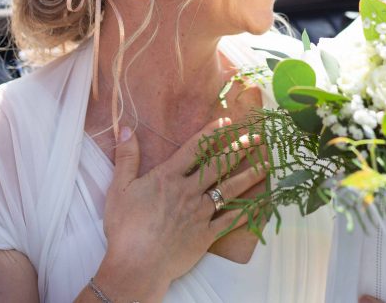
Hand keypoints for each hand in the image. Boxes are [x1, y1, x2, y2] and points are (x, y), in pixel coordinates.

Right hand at [94, 119, 265, 301]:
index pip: (194, 148)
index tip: (227, 122)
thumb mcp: (118, 188)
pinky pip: (231, 220)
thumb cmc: (124, 227)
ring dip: (249, 175)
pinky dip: (248, 210)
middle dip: (239, 149)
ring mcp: (200, 213)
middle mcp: (188, 191)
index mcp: (168, 178)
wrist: (135, 265)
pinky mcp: (206, 235)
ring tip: (266, 163)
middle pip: (218, 165)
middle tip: (257, 137)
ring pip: (230, 189)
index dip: (211, 133)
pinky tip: (261, 202)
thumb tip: (126, 129)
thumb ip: (126, 157)